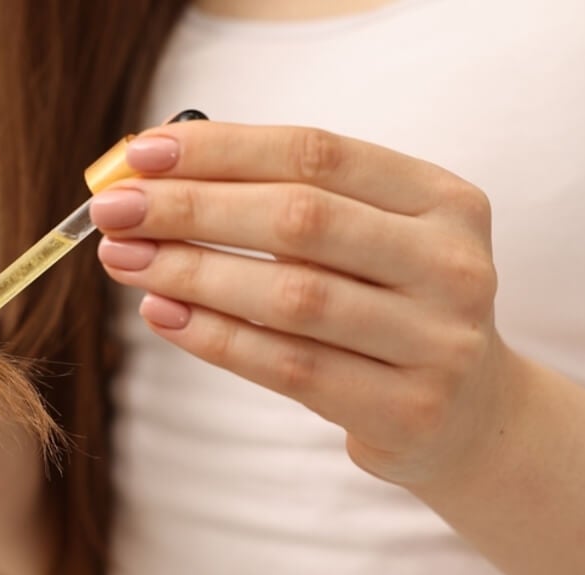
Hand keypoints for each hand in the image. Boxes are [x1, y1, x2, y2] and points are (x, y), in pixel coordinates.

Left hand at [92, 122, 517, 485]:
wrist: (471, 414)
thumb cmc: (391, 306)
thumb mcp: (369, 239)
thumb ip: (286, 202)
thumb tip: (155, 177)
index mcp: (444, 200)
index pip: (318, 154)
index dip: (223, 149)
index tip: (142, 154)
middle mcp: (451, 265)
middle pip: (301, 220)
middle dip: (192, 209)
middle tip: (113, 208)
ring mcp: (437, 342)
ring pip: (290, 297)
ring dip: (191, 273)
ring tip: (123, 259)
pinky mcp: (405, 410)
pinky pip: (289, 367)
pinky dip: (215, 338)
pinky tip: (163, 314)